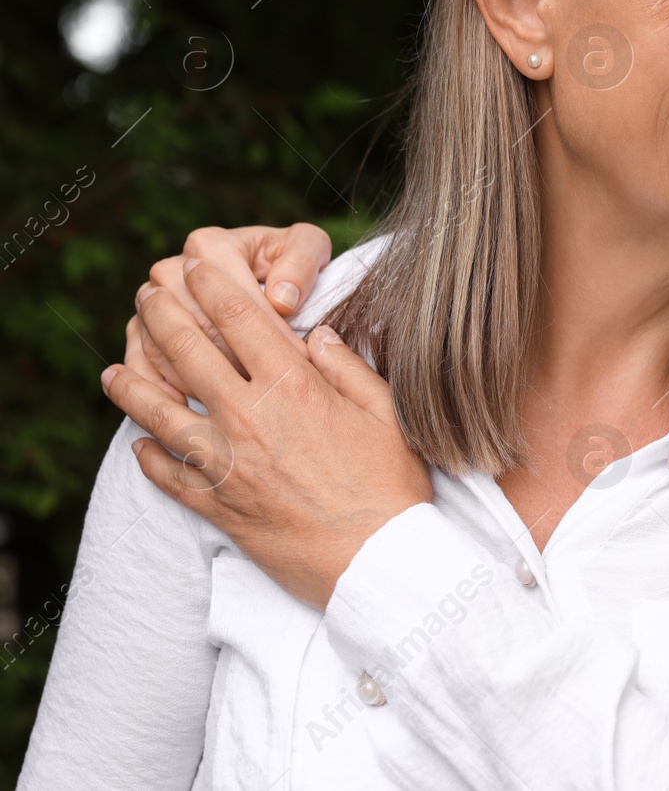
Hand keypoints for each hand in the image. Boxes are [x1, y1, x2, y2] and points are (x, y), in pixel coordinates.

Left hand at [102, 257, 429, 609]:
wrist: (378, 563)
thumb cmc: (393, 486)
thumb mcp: (388, 413)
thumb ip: (348, 367)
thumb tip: (317, 334)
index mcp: (295, 386)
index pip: (240, 318)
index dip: (211, 285)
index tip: (194, 267)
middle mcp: (250, 418)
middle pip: (187, 353)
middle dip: (161, 316)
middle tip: (148, 295)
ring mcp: (227, 464)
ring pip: (159, 413)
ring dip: (131, 385)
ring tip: (114, 370)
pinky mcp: (218, 507)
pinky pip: (168, 476)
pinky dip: (149, 457)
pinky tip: (140, 443)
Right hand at [124, 224, 331, 403]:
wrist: (267, 279)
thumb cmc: (290, 265)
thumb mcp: (308, 248)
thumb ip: (301, 264)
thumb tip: (281, 297)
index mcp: (211, 245)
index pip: (233, 296)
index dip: (267, 330)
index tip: (296, 357)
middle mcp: (173, 269)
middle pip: (196, 325)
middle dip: (232, 360)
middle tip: (265, 388)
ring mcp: (151, 302)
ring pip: (166, 346)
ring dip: (197, 378)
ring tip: (232, 405)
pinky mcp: (142, 332)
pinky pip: (142, 362)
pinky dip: (160, 386)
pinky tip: (187, 406)